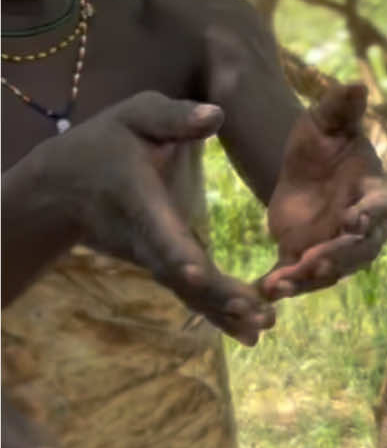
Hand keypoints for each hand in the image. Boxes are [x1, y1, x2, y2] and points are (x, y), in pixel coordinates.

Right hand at [13, 93, 274, 345]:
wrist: (63, 188)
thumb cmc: (105, 143)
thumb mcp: (135, 116)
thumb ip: (173, 116)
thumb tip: (215, 115)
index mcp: (141, 201)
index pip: (159, 232)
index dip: (178, 254)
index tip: (200, 275)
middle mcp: (146, 239)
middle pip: (181, 274)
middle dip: (218, 296)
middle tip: (259, 315)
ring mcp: (152, 258)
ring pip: (188, 291)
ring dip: (225, 312)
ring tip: (263, 327)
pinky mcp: (162, 266)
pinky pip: (190, 293)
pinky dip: (218, 312)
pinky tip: (251, 332)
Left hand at [259, 84, 386, 298]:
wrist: (299, 166)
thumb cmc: (323, 139)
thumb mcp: (325, 120)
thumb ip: (341, 107)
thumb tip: (356, 85)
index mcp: (375, 191)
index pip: (382, 206)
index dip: (372, 214)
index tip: (355, 219)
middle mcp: (364, 227)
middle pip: (360, 249)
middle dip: (338, 257)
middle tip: (314, 262)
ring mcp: (336, 247)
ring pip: (331, 270)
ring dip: (308, 280)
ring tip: (282, 285)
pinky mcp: (307, 259)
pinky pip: (301, 279)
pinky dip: (285, 286)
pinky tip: (263, 290)